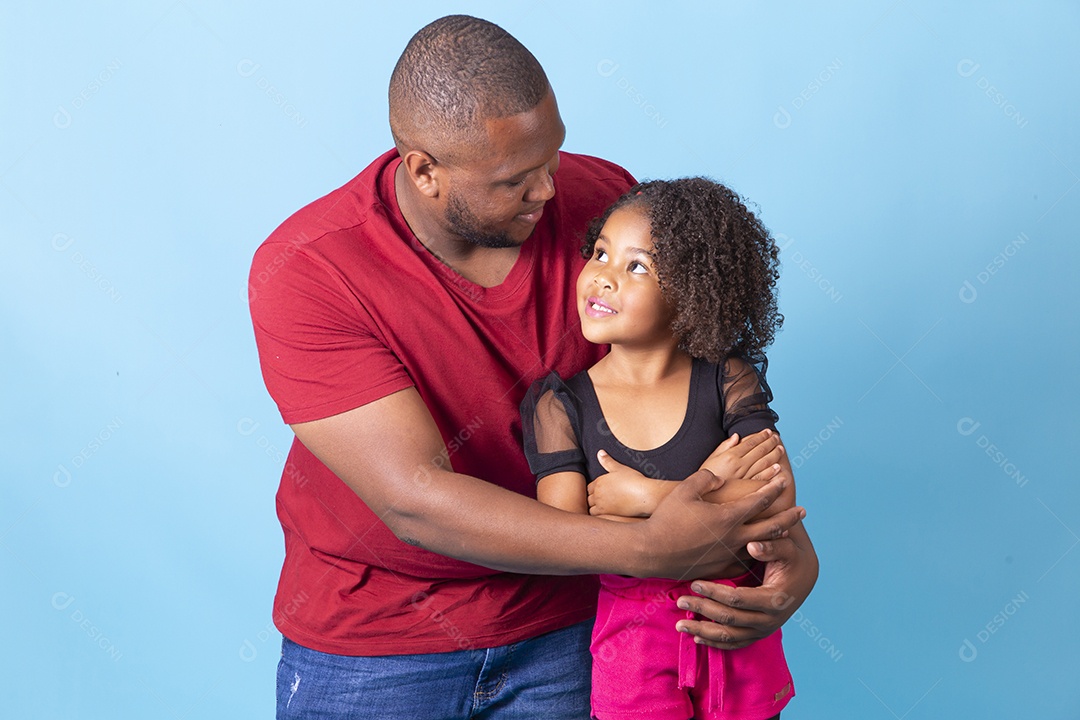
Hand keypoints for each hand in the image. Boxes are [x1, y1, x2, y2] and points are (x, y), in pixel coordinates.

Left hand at [587, 450, 673, 517]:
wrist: (644, 495)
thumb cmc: (634, 481)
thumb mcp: (620, 468)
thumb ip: (608, 461)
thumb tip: (600, 452)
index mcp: (600, 481)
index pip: (588, 488)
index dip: (593, 491)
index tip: (600, 493)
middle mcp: (598, 492)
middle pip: (588, 498)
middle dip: (592, 500)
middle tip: (601, 502)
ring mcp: (601, 503)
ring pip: (590, 508)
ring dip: (594, 509)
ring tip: (603, 509)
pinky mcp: (607, 513)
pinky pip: (596, 517)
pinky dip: (598, 517)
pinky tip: (605, 516)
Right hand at [637, 468, 803, 579]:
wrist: (652, 552)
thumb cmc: (666, 519)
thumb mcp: (685, 489)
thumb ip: (707, 478)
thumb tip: (720, 478)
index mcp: (728, 516)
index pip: (759, 499)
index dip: (773, 487)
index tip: (785, 480)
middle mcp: (734, 537)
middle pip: (771, 526)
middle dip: (789, 517)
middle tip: (803, 512)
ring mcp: (728, 555)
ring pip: (760, 546)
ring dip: (774, 538)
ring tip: (785, 532)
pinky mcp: (720, 569)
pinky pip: (743, 562)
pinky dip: (753, 555)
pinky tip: (756, 552)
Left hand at [674, 527, 817, 649]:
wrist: (803, 576)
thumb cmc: (791, 557)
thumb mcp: (787, 548)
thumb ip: (771, 545)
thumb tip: (752, 545)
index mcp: (775, 599)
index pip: (738, 599)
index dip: (714, 592)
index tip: (694, 583)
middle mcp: (770, 620)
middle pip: (730, 620)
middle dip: (703, 610)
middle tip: (680, 601)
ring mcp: (764, 630)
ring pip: (730, 637)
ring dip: (703, 633)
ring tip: (679, 626)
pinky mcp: (758, 634)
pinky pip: (735, 644)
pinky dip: (715, 643)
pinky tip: (697, 638)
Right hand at [700, 429, 783, 483]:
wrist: (701, 500)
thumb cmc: (705, 478)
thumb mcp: (710, 459)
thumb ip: (723, 447)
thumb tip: (736, 436)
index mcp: (730, 456)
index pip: (750, 442)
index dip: (761, 436)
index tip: (768, 431)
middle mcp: (739, 466)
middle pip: (760, 451)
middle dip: (770, 442)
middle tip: (776, 438)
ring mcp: (745, 478)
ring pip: (764, 463)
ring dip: (774, 455)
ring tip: (780, 449)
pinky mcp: (748, 490)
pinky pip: (762, 479)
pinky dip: (771, 473)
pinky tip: (778, 468)